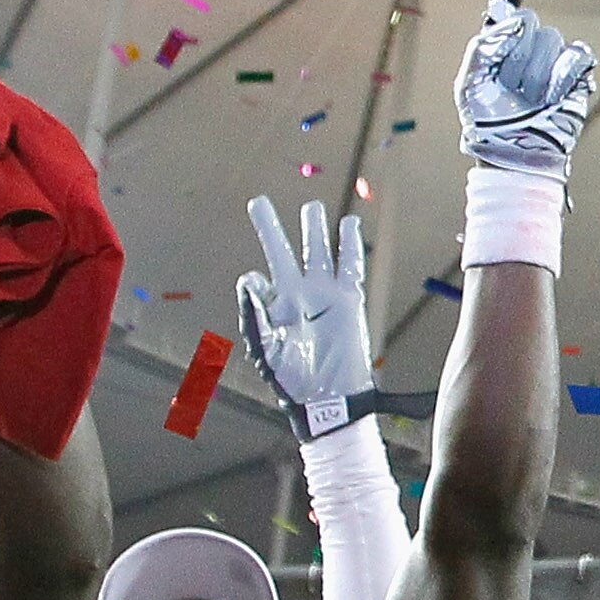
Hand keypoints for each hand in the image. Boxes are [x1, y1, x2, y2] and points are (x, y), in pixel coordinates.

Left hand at [237, 194, 372, 435]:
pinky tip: (348, 225)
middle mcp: (297, 295)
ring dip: (314, 229)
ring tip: (311, 207)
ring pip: (318, 252)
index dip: (255, 280)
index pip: (260, 280)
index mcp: (274, 307)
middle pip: (284, 252)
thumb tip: (249, 278)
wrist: (327, 398)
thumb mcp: (264, 346)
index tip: (257, 282)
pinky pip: (349, 266)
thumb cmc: (292, 378)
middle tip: (258, 202)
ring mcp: (323, 295)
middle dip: (270, 227)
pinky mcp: (348, 299)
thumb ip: (254, 312)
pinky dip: (349, 245)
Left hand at [456, 0, 599, 179]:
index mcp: (499, 39)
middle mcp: (527, 42)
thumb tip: (520, 18)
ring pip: (551, 41)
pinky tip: (551, 95)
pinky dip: (562, 74)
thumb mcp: (469, 82)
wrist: (515, 151)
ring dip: (536, 73)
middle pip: (531, 23)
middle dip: (518, 56)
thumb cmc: (486, 120)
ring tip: (528, 97)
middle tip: (509, 86)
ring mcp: (553, 56)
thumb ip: (485, 45)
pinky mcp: (576, 72)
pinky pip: (576, 55)